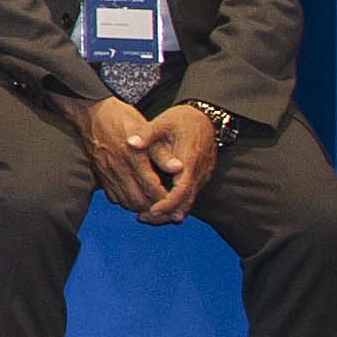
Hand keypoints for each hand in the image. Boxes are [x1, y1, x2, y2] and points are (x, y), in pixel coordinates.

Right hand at [75, 94, 168, 215]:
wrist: (91, 112)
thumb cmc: (120, 118)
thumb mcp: (145, 129)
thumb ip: (162, 152)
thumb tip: (179, 167)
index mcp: (133, 158)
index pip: (153, 189)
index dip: (167, 200)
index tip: (176, 202)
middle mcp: (119, 169)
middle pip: (140, 201)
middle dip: (155, 207)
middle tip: (166, 205)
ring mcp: (108, 173)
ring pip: (127, 202)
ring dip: (141, 206)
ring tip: (153, 202)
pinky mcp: (100, 174)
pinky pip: (114, 197)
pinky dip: (126, 201)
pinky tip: (134, 195)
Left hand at [137, 104, 220, 223]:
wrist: (205, 118)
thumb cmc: (182, 120)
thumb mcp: (163, 122)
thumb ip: (147, 134)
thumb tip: (131, 143)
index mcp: (190, 161)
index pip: (182, 189)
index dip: (168, 203)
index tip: (152, 211)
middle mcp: (199, 173)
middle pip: (185, 202)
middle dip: (165, 214)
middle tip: (143, 218)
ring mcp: (201, 177)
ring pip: (188, 201)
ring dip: (169, 211)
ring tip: (146, 215)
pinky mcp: (199, 177)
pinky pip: (188, 196)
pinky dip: (175, 203)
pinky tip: (158, 205)